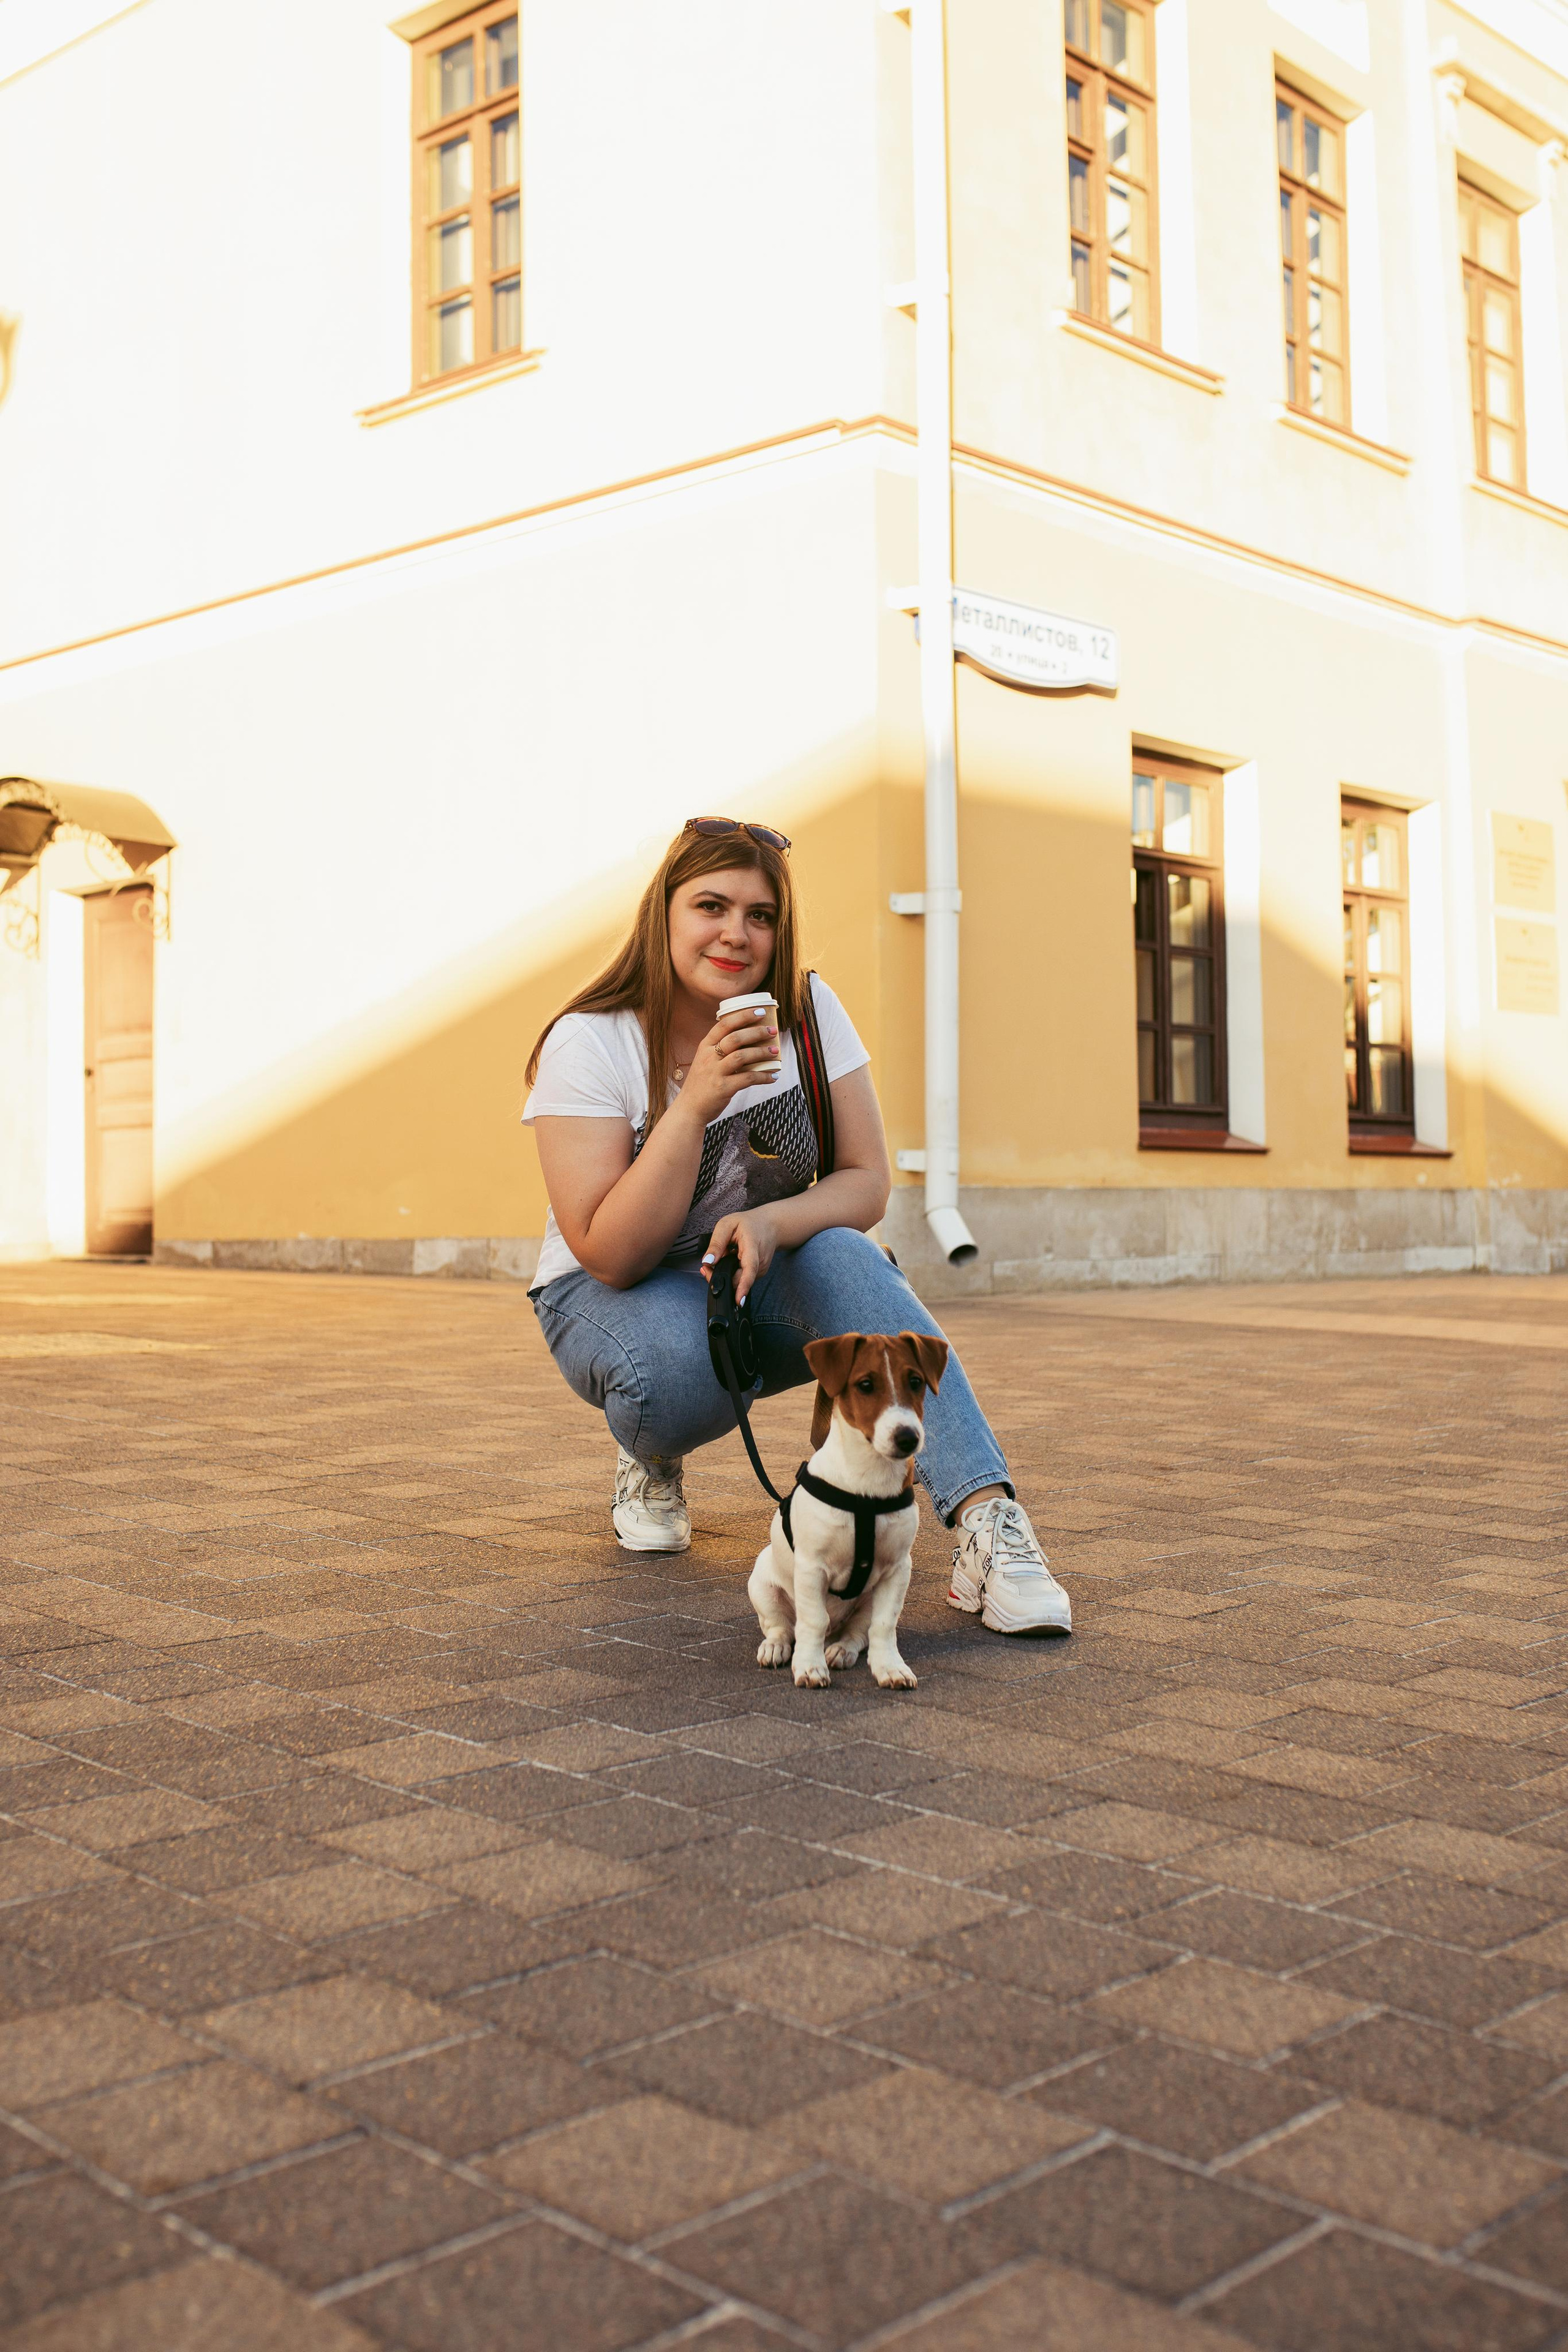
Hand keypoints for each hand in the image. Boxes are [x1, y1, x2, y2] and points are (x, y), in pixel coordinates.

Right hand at [675, 1007, 779, 1125]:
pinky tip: (773, 1076)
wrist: (689, 1108)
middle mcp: (708, 1057)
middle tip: (772, 1030)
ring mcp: (715, 1073)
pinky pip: (747, 1079)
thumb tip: (747, 1038)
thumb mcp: (705, 1060)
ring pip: (742, 1056)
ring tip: (776, 1051)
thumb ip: (720, 1049)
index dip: (743, 1016)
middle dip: (757, 1032)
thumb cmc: (702, 1083)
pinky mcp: (722, 1088)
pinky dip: (763, 1077)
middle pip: (735, 1038)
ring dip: (762, 1052)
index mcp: (704, 1046)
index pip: (724, 1025)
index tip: (760, 1012)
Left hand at [703, 1206, 779, 1302]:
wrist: (771, 1225)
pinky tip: (730, 1259)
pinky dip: (732, 1273)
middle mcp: (759, 1263)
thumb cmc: (749, 1223)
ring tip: (720, 1258)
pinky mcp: (758, 1274)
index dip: (743, 1286)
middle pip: (737, 1280)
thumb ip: (716, 1243)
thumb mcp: (728, 1224)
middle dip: (719, 1278)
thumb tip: (707, 1261)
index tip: (738, 1301)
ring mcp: (760, 1270)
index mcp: (752, 1248)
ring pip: (738, 1281)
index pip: (749, 1270)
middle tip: (706, 1268)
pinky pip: (741, 1278)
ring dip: (725, 1274)